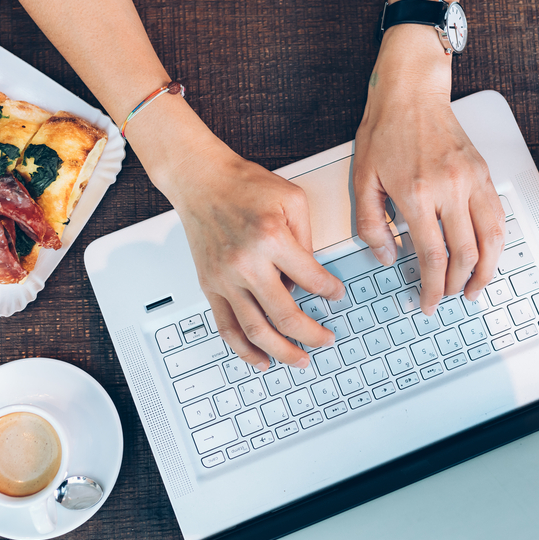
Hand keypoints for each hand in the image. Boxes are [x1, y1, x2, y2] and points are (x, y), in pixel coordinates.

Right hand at [163, 139, 344, 370]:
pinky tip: (260, 359)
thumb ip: (307, 238)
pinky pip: (226, 326)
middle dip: (312, 335)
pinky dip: (243, 349)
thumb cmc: (244, 185)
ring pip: (255, 330)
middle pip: (285, 316)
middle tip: (326, 340)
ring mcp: (225, 278)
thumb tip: (312, 274)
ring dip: (281, 352)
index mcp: (272, 239)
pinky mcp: (209, 285)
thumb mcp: (292, 199)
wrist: (201, 180)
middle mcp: (247, 263)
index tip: (337, 295)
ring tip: (300, 360)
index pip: (312, 279)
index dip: (331, 292)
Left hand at [354, 25, 504, 314]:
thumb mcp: (363, 179)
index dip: (432, 287)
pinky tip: (488, 255)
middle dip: (458, 285)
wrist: (411, 92)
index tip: (428, 302)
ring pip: (493, 239)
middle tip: (449, 298)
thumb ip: (370, 224)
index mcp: (416, 194)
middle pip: (466, 254)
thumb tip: (387, 256)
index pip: (432, 255)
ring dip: (487, 270)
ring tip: (475, 288)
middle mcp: (449, 188)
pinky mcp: (484, 172)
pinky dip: (497, 243)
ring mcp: (472, 180)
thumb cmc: (384, 131)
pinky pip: (499, 216)